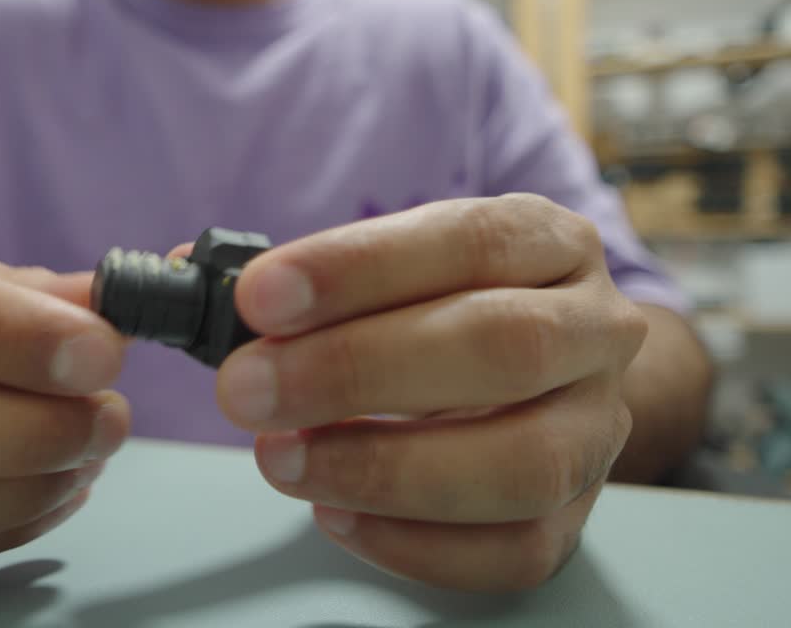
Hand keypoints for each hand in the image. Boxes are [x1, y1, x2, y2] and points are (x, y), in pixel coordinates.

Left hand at [216, 194, 647, 592]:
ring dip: (383, 466)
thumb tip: (193, 284)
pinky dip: (412, 542)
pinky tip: (335, 511)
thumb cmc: (446, 310)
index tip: (259, 295)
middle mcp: (593, 330)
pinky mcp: (576, 517)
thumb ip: (307, 278)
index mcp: (548, 243)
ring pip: (521, 464)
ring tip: (282, 458)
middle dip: (357, 369)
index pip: (468, 240)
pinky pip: (513, 550)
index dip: (359, 268)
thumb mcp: (395, 266)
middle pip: (502, 346)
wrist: (546, 374)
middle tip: (249, 387)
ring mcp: (597, 430)